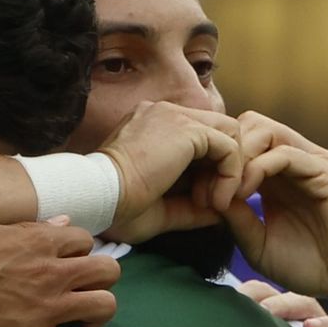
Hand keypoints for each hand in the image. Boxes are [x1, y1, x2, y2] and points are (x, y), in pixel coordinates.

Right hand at [0, 218, 120, 326]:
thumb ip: (31, 230)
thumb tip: (63, 224)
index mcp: (40, 241)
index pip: (87, 242)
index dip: (77, 254)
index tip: (63, 267)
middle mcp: (51, 273)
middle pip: (110, 272)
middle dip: (98, 281)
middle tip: (78, 293)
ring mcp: (46, 309)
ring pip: (105, 308)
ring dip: (95, 315)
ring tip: (76, 322)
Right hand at [99, 101, 243, 243]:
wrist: (98, 199)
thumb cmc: (117, 209)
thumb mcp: (161, 209)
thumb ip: (191, 207)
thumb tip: (221, 213)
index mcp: (151, 126)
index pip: (199, 138)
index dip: (209, 171)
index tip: (199, 203)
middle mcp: (164, 113)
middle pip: (219, 130)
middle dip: (224, 169)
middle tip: (210, 203)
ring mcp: (174, 116)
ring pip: (229, 134)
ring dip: (229, 172)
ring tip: (211, 203)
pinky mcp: (187, 129)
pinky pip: (229, 146)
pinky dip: (230, 176)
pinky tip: (214, 201)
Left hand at [224, 112, 327, 303]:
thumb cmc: (309, 265)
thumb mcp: (256, 243)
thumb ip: (235, 216)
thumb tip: (208, 194)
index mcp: (277, 174)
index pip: (240, 141)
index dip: (213, 161)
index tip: (195, 193)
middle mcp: (294, 160)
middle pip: (249, 124)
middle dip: (223, 153)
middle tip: (206, 191)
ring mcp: (312, 162)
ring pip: (265, 130)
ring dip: (237, 158)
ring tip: (224, 194)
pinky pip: (287, 154)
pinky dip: (258, 170)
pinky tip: (243, 196)